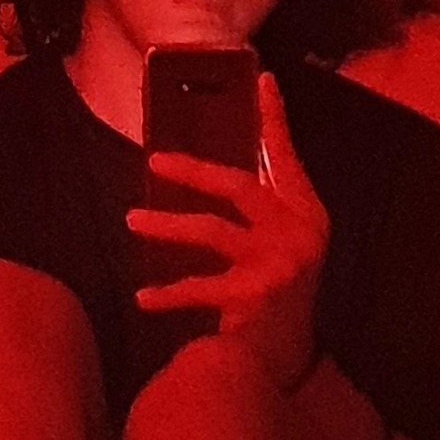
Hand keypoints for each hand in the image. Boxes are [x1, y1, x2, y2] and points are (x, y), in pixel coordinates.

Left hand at [128, 71, 330, 389]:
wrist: (290, 358)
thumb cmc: (278, 296)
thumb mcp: (284, 245)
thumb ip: (264, 206)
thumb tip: (217, 169)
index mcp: (306, 214)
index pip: (287, 158)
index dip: (274, 121)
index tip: (262, 80)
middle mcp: (299, 233)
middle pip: (239, 187)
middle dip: (194, 170)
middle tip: (155, 160)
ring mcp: (278, 265)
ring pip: (211, 231)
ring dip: (167, 224)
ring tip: (132, 219)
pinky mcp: (255, 297)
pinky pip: (199, 288)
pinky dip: (168, 294)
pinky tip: (143, 297)